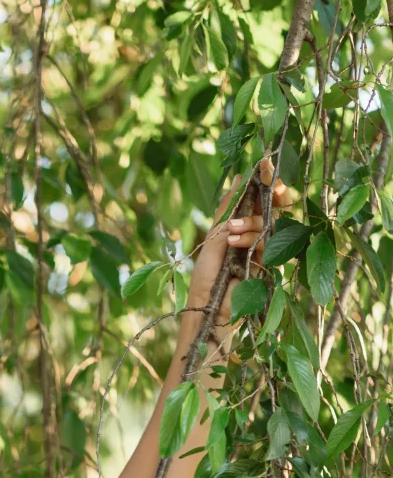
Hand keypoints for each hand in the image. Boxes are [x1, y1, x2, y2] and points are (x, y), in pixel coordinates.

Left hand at [184, 157, 292, 362]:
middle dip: (273, 193)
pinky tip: (236, 241)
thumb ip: (227, 213)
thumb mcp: (212, 241)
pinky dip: (253, 239)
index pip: (255, 198)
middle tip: (272, 185)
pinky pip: (269, 243)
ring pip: (270, 223)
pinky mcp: (269, 267)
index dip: (261, 181)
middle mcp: (253, 236)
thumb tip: (238, 180)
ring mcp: (262, 251)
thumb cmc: (204, 281)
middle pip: (272, 207)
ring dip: (252, 222)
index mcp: (238, 227)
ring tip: (232, 231)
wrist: (207, 313)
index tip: (264, 164)